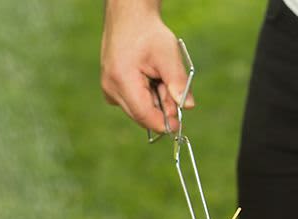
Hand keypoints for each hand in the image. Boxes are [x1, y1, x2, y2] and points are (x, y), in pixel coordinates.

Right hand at [100, 1, 193, 132]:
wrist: (129, 17)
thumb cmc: (148, 33)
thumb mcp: (169, 55)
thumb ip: (178, 83)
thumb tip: (188, 107)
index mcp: (121, 80)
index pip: (144, 115)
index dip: (164, 123)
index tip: (179, 122)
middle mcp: (111, 89)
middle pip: (142, 115)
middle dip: (162, 108)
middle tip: (171, 87)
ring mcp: (109, 90)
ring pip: (139, 110)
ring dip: (155, 100)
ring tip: (158, 76)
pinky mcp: (112, 90)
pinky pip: (134, 103)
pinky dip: (147, 96)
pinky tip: (150, 78)